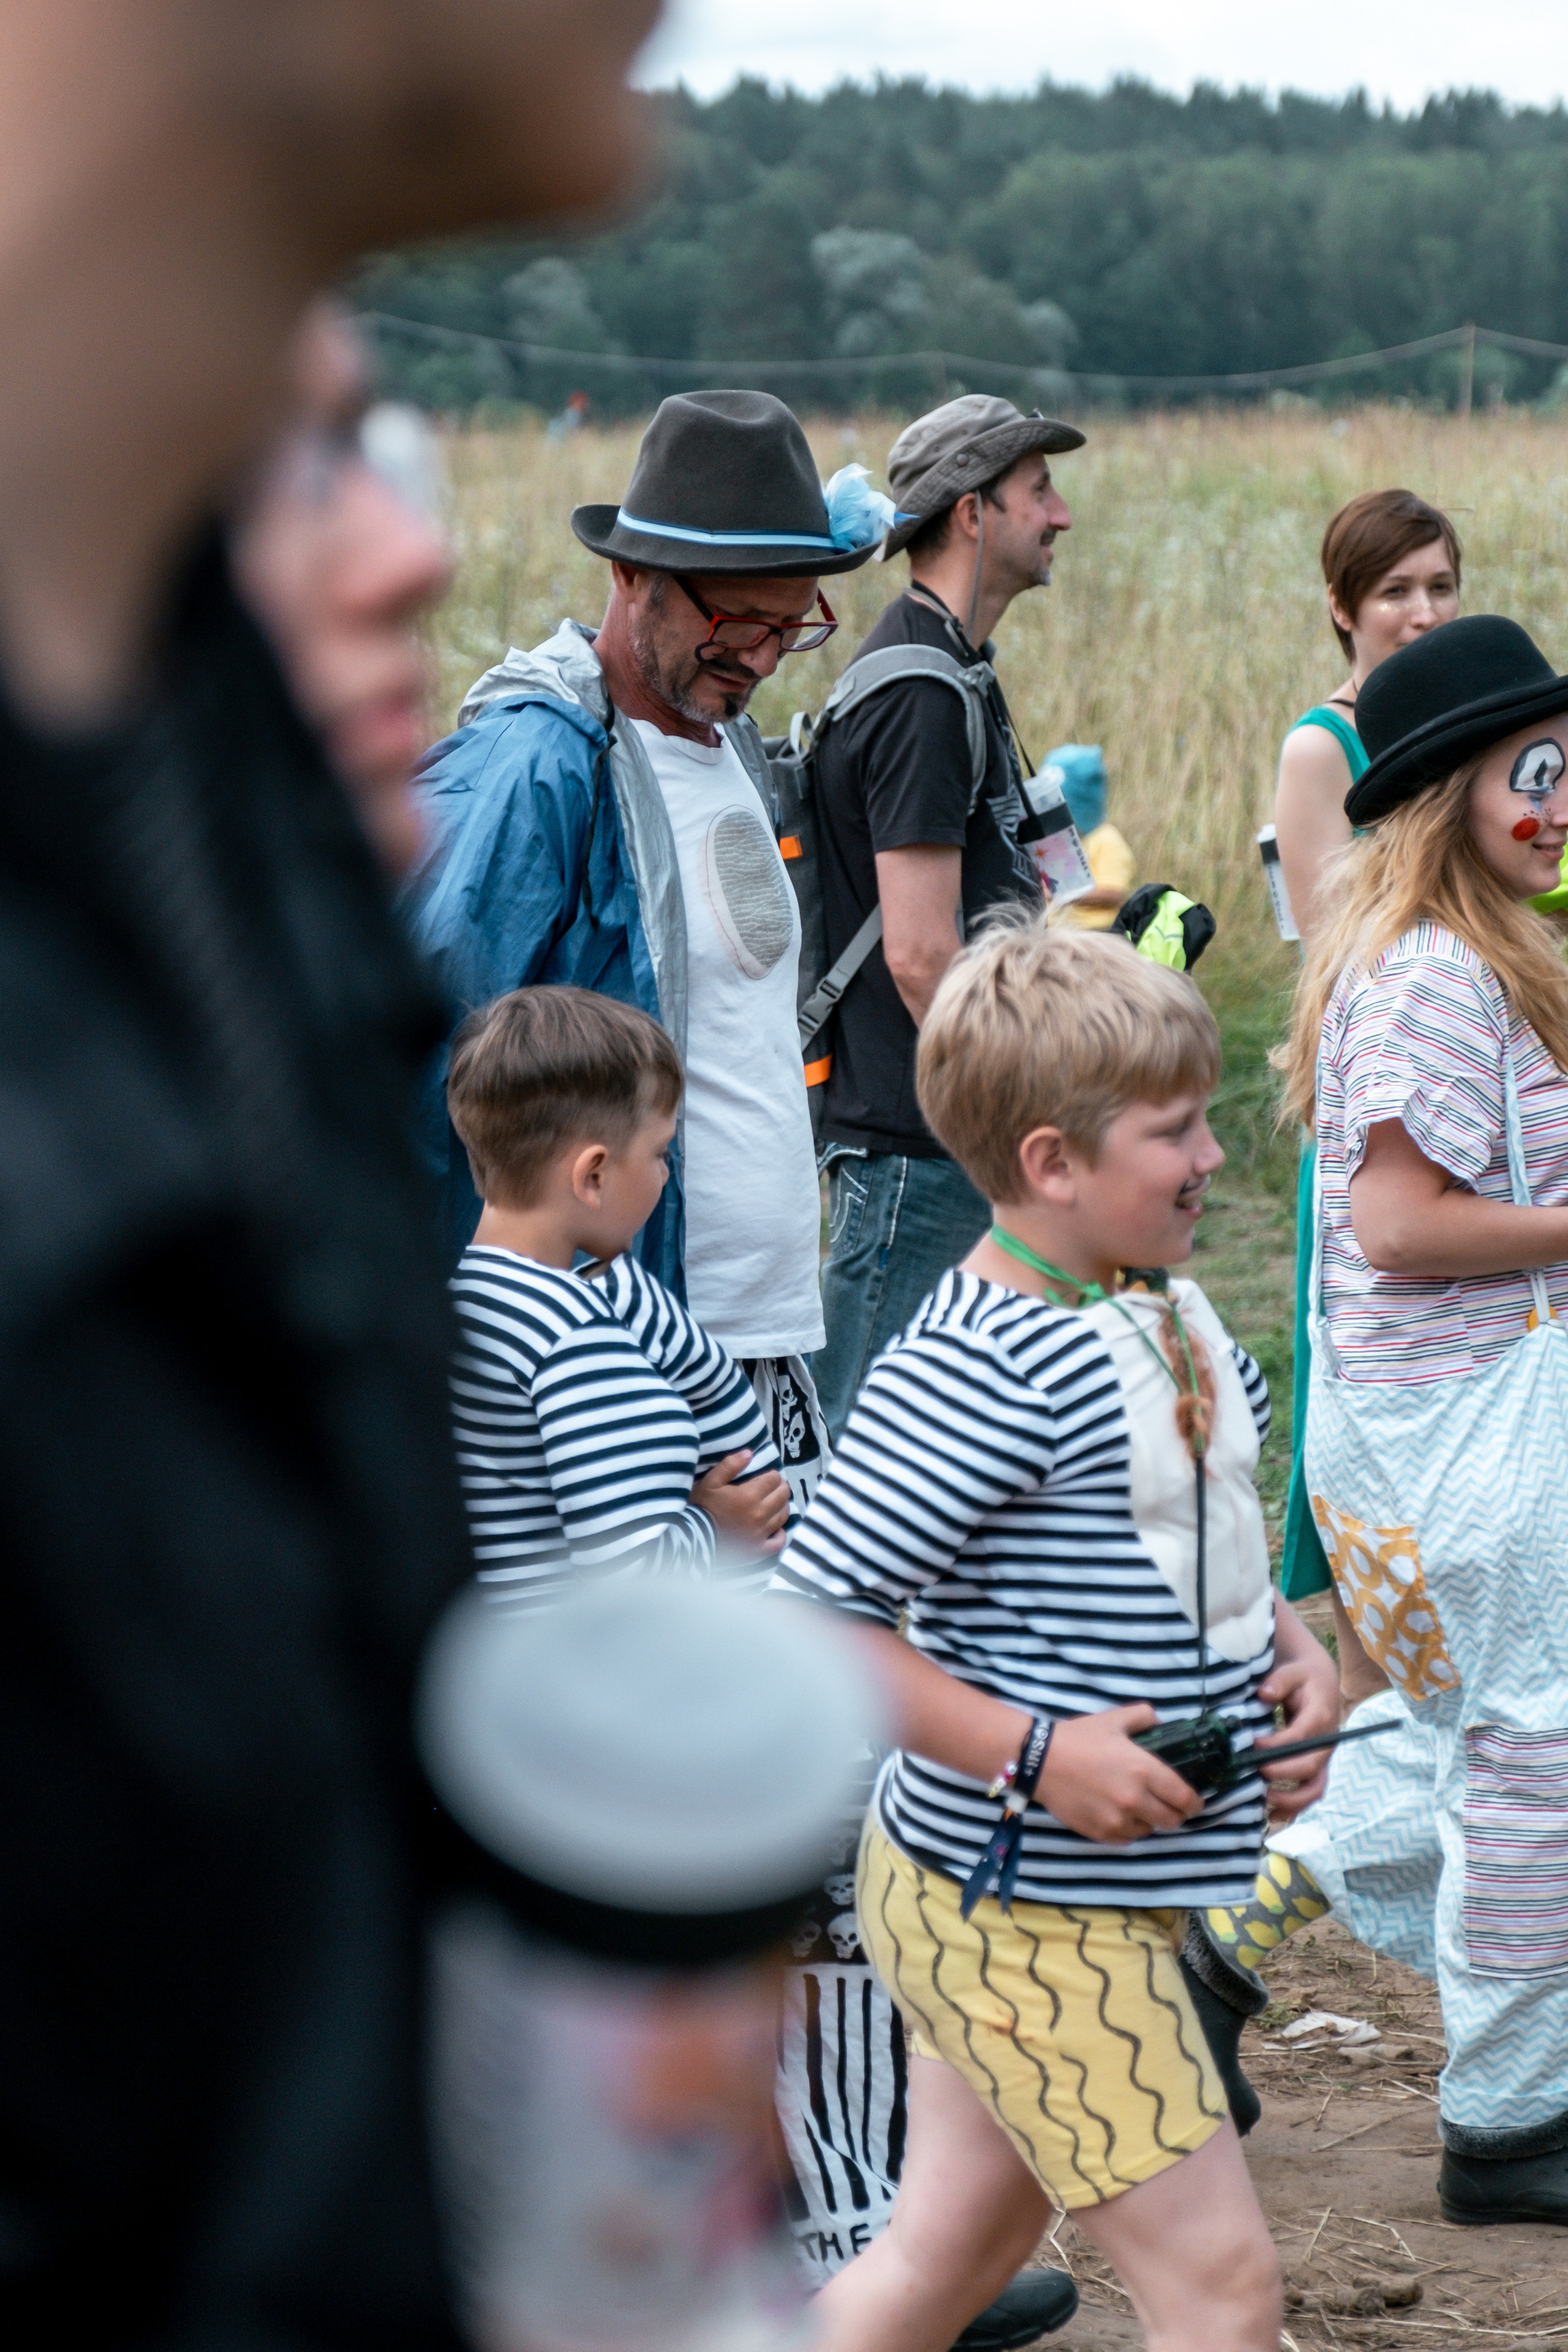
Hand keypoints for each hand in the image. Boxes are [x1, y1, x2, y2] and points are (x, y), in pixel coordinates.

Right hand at [691, 1450, 790, 1554]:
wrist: (692, 1537)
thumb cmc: (701, 1507)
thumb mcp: (711, 1481)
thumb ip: (730, 1465)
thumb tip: (749, 1453)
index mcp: (749, 1495)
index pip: (773, 1479)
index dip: (772, 1474)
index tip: (767, 1475)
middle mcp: (759, 1514)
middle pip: (782, 1496)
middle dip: (781, 1487)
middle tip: (773, 1486)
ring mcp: (760, 1533)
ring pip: (783, 1515)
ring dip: (782, 1506)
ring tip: (775, 1502)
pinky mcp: (758, 1549)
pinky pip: (778, 1542)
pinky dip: (781, 1534)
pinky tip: (775, 1528)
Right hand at [1036, 1704, 1204, 1842]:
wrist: (1040, 1761)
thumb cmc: (1079, 1738)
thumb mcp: (1114, 1719)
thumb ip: (1144, 1717)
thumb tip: (1160, 1722)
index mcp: (1144, 1770)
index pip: (1184, 1797)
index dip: (1195, 1802)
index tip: (1195, 1801)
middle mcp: (1135, 1800)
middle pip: (1172, 1820)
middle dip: (1176, 1814)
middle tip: (1170, 1806)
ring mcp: (1118, 1820)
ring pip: (1149, 1831)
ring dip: (1150, 1821)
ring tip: (1139, 1807)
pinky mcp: (1101, 1834)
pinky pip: (1128, 1839)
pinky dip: (1129, 1829)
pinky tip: (1120, 1815)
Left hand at [1253, 1649, 1341, 1819]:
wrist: (1320, 1683)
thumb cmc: (1302, 1677)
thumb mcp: (1292, 1670)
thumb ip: (1280, 1680)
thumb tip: (1265, 1693)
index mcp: (1320, 1716)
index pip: (1300, 1735)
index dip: (1277, 1744)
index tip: (1253, 1744)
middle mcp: (1325, 1742)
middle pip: (1310, 1766)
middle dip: (1283, 1774)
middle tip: (1256, 1773)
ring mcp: (1322, 1758)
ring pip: (1315, 1787)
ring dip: (1292, 1800)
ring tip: (1265, 1802)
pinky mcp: (1316, 1768)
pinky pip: (1310, 1793)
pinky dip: (1294, 1808)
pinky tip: (1272, 1816)